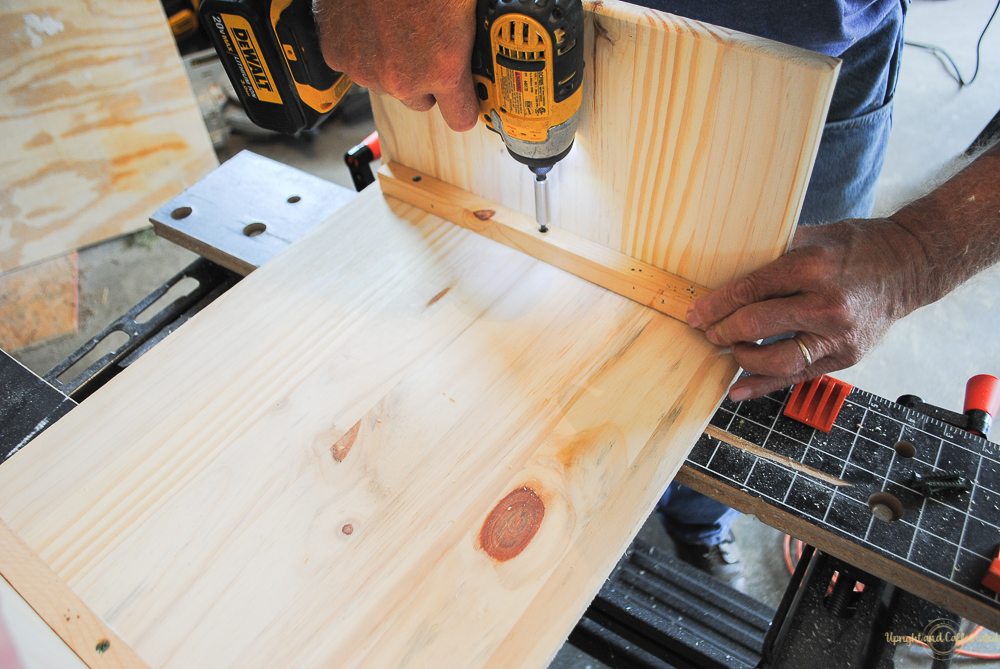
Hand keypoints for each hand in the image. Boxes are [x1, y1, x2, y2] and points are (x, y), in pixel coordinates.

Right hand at [314, 0, 478, 131]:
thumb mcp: (466, 9)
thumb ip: (472, 37)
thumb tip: (484, 41)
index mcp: (443, 68)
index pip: (461, 118)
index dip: (465, 106)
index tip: (467, 99)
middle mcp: (403, 77)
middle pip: (420, 101)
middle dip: (426, 79)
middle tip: (427, 43)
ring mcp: (367, 69)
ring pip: (385, 82)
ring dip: (392, 62)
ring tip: (397, 25)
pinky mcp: (338, 54)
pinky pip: (355, 63)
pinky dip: (362, 48)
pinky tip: (371, 23)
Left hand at [686, 219, 926, 400]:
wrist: (909, 267)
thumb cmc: (857, 248)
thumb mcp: (815, 235)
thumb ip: (773, 250)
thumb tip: (726, 266)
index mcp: (812, 267)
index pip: (751, 290)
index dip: (717, 305)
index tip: (696, 313)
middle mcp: (825, 305)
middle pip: (757, 324)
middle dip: (723, 330)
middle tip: (707, 331)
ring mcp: (837, 336)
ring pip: (776, 359)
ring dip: (743, 357)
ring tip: (731, 349)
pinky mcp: (844, 358)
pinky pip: (797, 377)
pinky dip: (764, 386)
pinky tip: (737, 389)